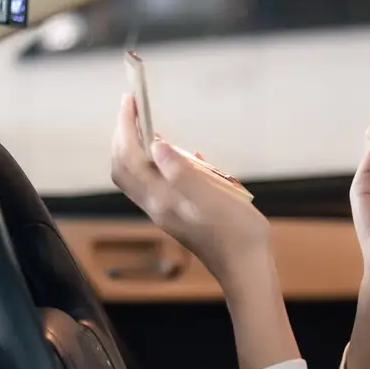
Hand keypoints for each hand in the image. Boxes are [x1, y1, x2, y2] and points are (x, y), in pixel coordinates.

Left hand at [110, 94, 267, 282]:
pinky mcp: (179, 213)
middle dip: (123, 135)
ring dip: (135, 147)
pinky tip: (180, 154)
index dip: (126, 127)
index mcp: (162, 198)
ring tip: (147, 125)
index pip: (129, 157)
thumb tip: (156, 144)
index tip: (130, 101)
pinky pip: (156, 182)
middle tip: (134, 108)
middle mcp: (157, 205)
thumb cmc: (235, 232)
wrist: (245, 267)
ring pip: (137, 175)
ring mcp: (166, 210)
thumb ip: (183, 172)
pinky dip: (157, 161)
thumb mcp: (212, 198)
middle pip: (124, 166)